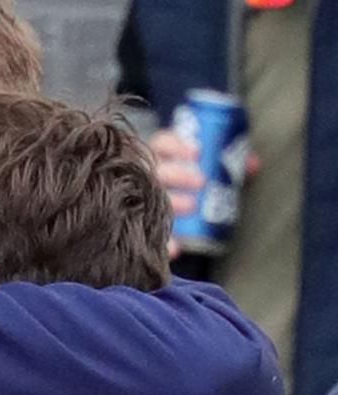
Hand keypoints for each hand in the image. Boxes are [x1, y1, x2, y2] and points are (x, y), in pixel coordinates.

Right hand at [150, 129, 259, 257]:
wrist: (144, 223)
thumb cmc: (181, 191)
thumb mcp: (204, 173)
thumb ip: (227, 166)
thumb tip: (254, 166)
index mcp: (156, 162)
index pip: (160, 145)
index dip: (176, 145)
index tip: (197, 152)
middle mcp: (144, 181)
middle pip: (156, 170)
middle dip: (179, 174)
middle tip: (200, 181)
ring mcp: (139, 204)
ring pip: (150, 199)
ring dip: (171, 202)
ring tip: (190, 207)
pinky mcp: (141, 229)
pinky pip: (152, 235)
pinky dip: (165, 243)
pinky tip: (175, 249)